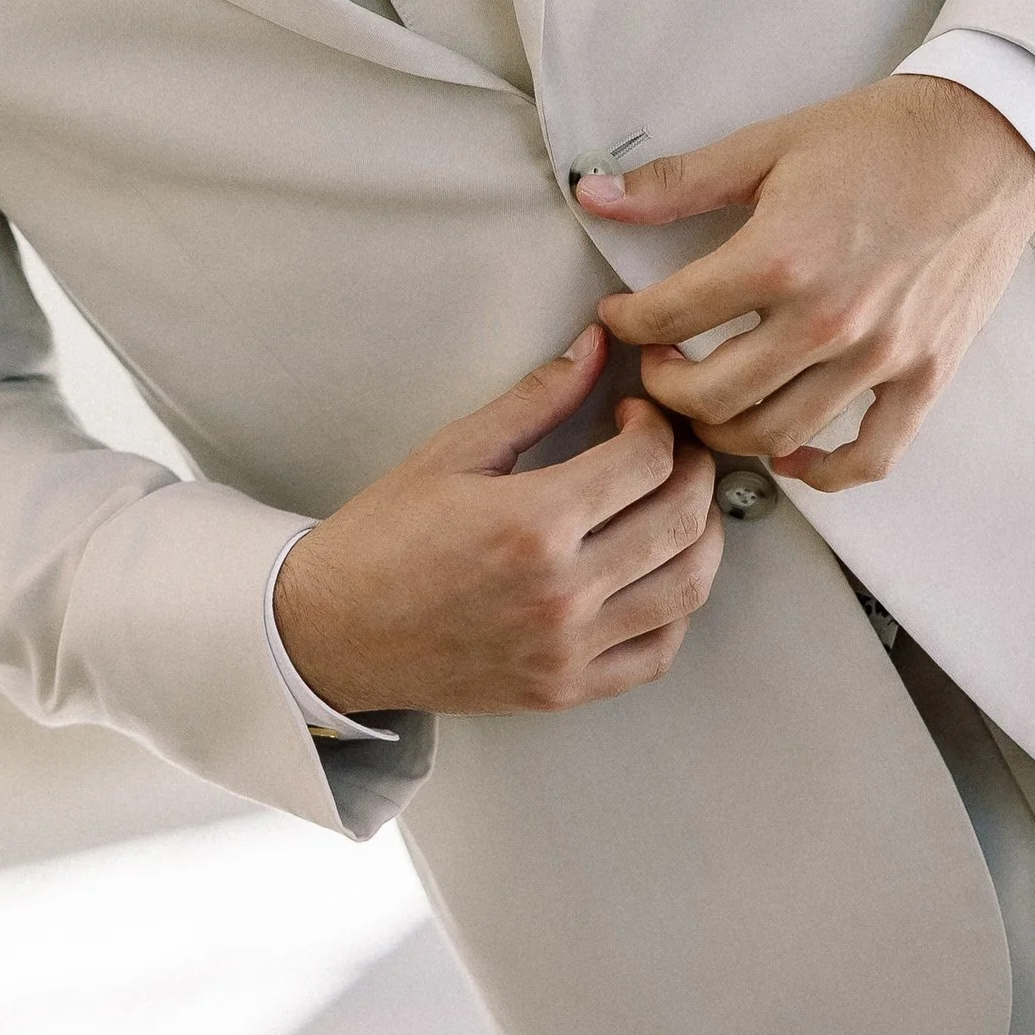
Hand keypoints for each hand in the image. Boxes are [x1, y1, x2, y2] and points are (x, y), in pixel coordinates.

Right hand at [271, 325, 724, 718]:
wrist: (333, 630)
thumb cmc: (384, 538)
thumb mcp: (455, 450)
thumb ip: (537, 397)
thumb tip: (596, 345)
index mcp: (533, 523)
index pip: (649, 459)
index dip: (657, 422)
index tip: (636, 412)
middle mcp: (563, 592)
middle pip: (682, 518)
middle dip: (695, 466)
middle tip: (673, 446)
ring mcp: (569, 649)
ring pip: (687, 588)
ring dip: (701, 534)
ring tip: (675, 502)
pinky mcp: (566, 689)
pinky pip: (658, 652)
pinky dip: (676, 608)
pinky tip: (655, 572)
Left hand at [577, 76, 1034, 491]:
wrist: (986, 141)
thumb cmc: (878, 136)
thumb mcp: (767, 145)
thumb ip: (676, 182)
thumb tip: (592, 195)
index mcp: (779, 258)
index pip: (669, 319)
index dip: (627, 322)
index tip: (619, 316)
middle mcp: (827, 321)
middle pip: (713, 396)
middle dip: (666, 389)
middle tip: (658, 366)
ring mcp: (880, 357)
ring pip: (777, 435)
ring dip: (725, 431)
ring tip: (708, 403)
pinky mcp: (926, 375)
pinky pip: (869, 457)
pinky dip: (823, 473)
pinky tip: (791, 456)